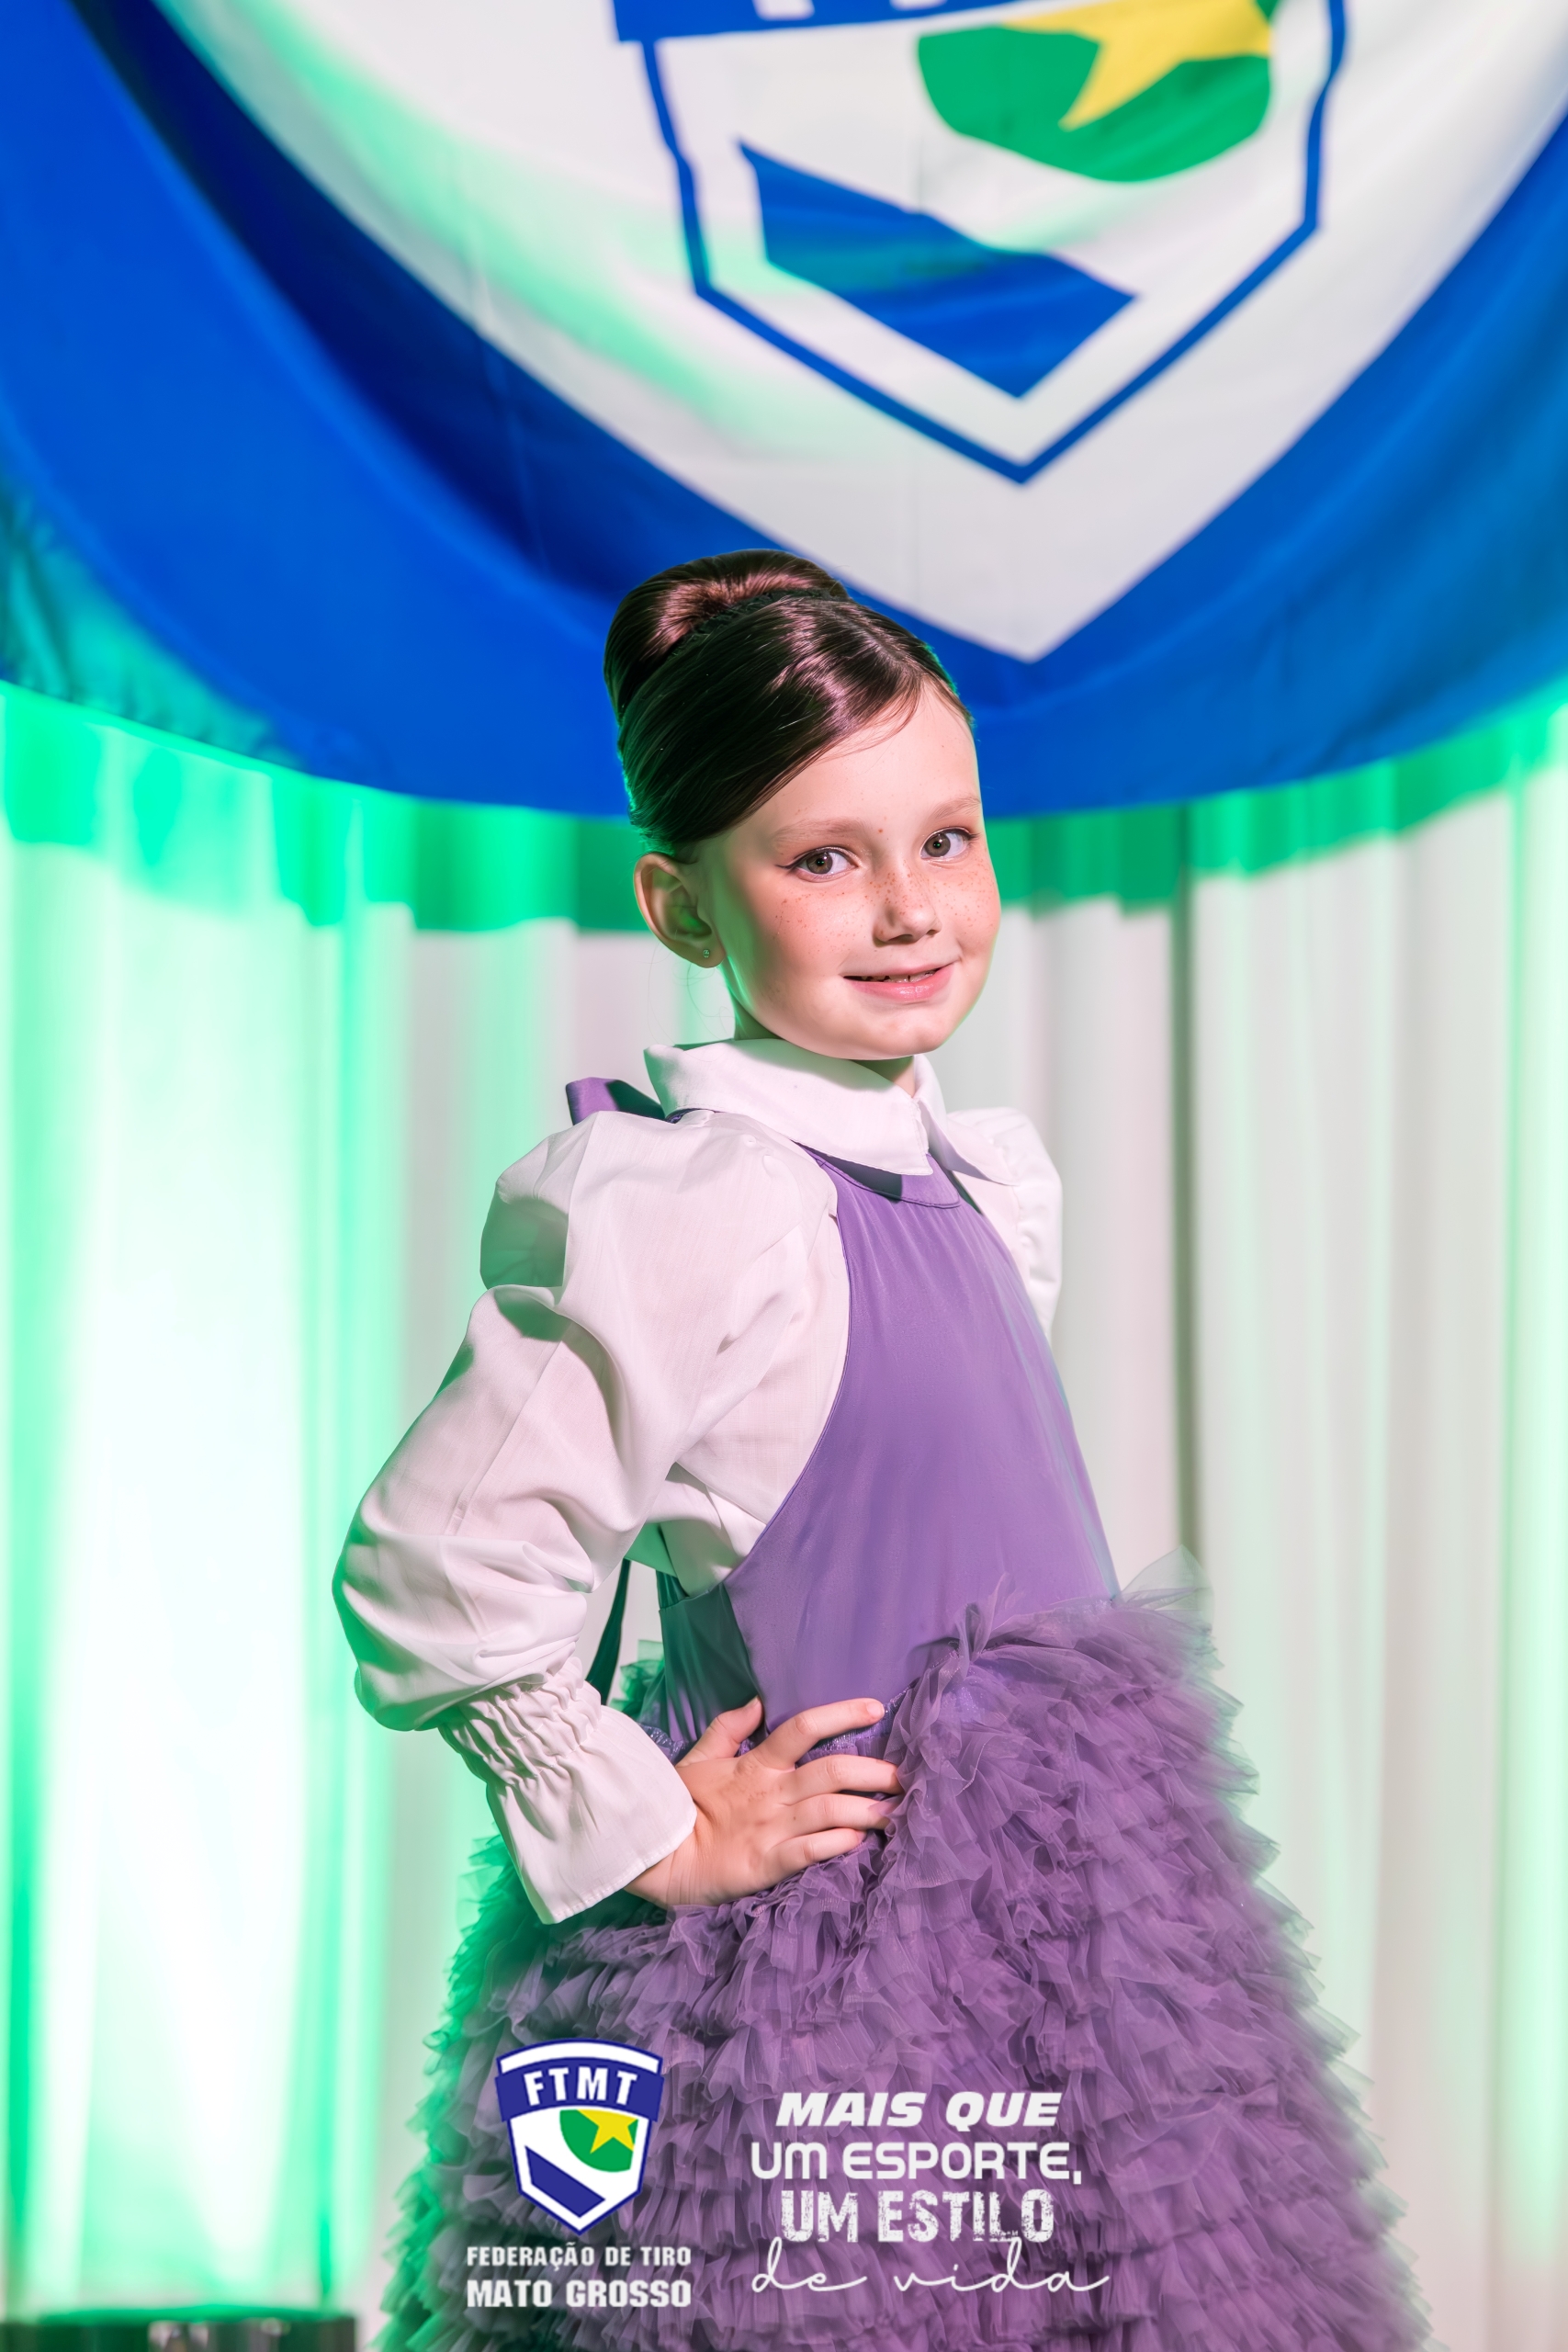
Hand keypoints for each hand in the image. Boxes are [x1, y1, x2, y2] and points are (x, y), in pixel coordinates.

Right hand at [627, 1695, 900, 1907]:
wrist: (656, 1855)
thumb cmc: (680, 1806)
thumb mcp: (700, 1759)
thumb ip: (728, 1729)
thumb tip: (756, 1701)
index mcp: (757, 1764)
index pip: (804, 1727)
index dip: (841, 1714)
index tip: (877, 1708)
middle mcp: (772, 1792)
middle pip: (833, 1771)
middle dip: (874, 1771)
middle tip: (904, 1776)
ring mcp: (772, 1828)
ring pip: (831, 1810)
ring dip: (869, 1810)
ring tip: (896, 1813)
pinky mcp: (768, 1864)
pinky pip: (811, 1850)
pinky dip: (838, 1843)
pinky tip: (859, 1841)